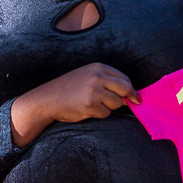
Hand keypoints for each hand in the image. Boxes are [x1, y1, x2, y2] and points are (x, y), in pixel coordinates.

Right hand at [11, 62, 137, 145]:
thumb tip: (132, 95)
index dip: (131, 89)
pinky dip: (99, 114)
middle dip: (126, 98)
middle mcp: (97, 77)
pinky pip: (106, 113)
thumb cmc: (69, 89)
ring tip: (95, 105)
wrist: (48, 98)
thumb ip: (107, 81)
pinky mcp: (90, 105)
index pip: (124, 78)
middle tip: (125, 104)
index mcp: (98, 67)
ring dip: (110, 107)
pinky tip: (87, 110)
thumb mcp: (87, 76)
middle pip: (125, 89)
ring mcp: (94, 91)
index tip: (134, 98)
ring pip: (117, 103)